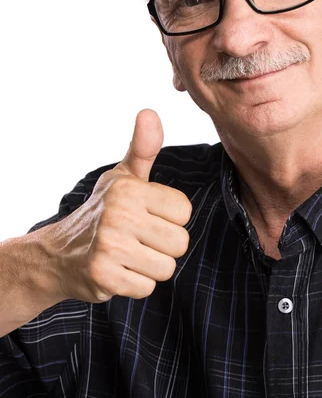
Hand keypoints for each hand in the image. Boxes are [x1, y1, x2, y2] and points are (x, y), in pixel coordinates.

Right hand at [44, 109, 191, 302]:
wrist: (60, 253)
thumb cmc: (103, 210)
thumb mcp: (123, 176)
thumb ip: (143, 147)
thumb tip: (149, 111)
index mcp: (129, 189)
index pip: (184, 211)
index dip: (170, 217)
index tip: (148, 215)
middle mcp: (119, 215)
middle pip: (180, 242)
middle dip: (163, 245)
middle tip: (138, 238)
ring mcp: (110, 247)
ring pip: (166, 268)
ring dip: (150, 266)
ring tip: (129, 254)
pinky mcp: (104, 277)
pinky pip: (147, 288)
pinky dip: (135, 283)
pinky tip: (118, 270)